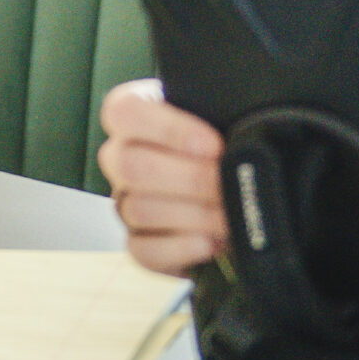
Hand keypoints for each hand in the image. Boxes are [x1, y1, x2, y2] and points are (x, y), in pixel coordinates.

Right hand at [97, 78, 228, 274]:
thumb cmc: (224, 143)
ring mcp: (125, 202)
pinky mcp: (138, 243)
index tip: (214, 144)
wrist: (238, 184)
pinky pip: (143, 250)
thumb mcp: (219, 114)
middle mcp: (120, 157)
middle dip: (189, 178)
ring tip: (229, 214)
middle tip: (226, 183)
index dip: (168, 130)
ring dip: (193, 214)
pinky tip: (211, 241)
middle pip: (130, 165)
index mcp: (133, 116)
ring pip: (138, 209)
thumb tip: (236, 132)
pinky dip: (181, 248)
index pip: (124, 112)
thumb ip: (218, 109)